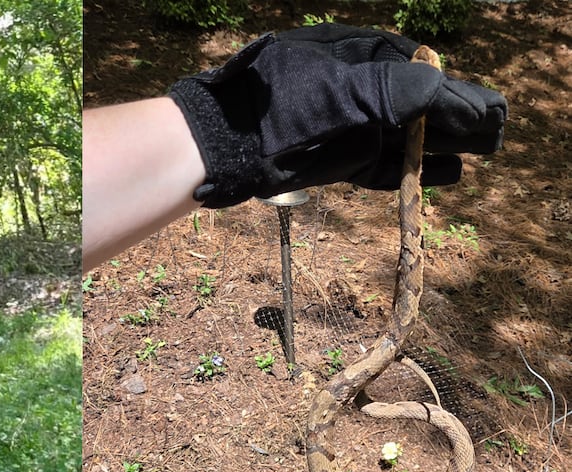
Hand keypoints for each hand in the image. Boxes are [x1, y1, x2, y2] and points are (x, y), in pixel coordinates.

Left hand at [167, 24, 506, 207]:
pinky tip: (443, 174)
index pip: (417, 73)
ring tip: (476, 156)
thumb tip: (443, 92)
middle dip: (453, 123)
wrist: (219, 145)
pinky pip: (377, 166)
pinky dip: (407, 171)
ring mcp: (340, 126)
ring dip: (436, 149)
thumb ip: (395, 92)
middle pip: (412, 108)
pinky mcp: (329, 160)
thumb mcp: (342, 92)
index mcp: (355, 58)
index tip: (487, 115)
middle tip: (492, 137)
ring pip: (398, 139)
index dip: (453, 96)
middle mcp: (351, 90)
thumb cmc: (278, 108)